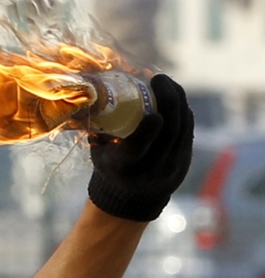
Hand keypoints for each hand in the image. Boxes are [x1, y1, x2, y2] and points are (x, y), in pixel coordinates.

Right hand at [87, 74, 194, 222]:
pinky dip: (183, 111)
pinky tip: (176, 96)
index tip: (153, 113)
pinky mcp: (185, 160)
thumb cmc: (109, 168)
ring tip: (168, 82)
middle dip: (167, 101)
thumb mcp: (99, 154)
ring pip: (181, 128)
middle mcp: (151, 169)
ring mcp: (172, 166)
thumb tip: (91, 97)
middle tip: (158, 78)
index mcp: (123, 168)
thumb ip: (99, 131)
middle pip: (167, 132)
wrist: (133, 199)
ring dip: (178, 100)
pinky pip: (187, 130)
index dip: (147, 131)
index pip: (137, 149)